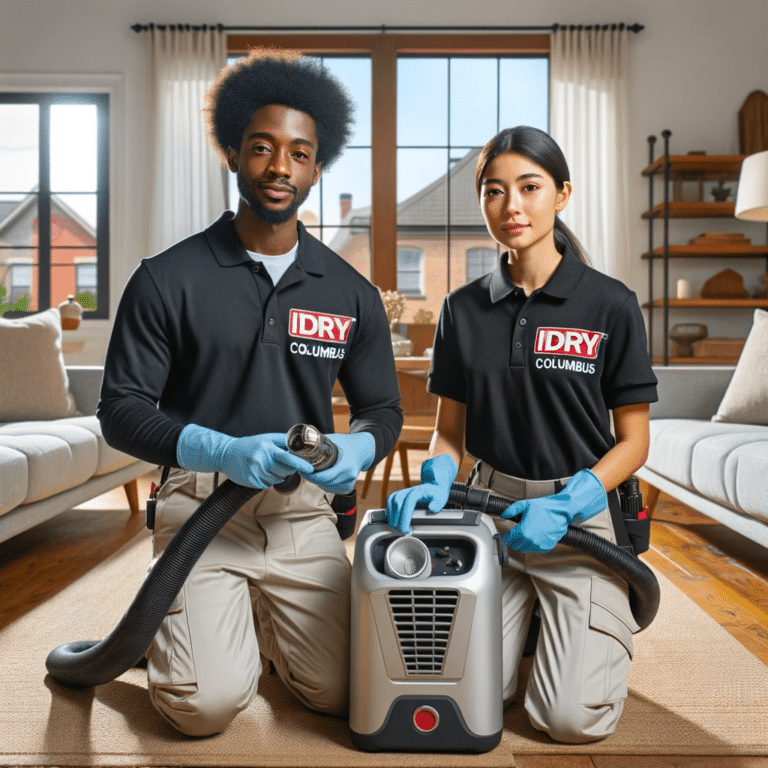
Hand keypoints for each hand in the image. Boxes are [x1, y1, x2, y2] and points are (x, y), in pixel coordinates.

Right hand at [177, 424, 313, 488]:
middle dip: (288, 468)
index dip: (300, 464)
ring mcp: (256, 472)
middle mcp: (261, 461)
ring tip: (267, 466)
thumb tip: (298, 445)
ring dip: (277, 474)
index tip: (310, 468)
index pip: (288, 458)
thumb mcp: (264, 438)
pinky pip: (268, 484)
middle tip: (280, 462)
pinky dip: (268, 480)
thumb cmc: (248, 445)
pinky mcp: (252, 482)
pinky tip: (260, 471)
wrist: (226, 454)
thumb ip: (281, 441)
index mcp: (267, 449)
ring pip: (278, 479)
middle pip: (285, 471)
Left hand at [300, 432, 375, 493]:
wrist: (363, 450)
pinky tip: (322, 476)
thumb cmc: (347, 443)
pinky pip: (331, 489)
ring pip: (326, 487)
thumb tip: (302, 441)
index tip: (301, 468)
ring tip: (311, 471)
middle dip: (311, 477)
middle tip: (302, 469)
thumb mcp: (334, 439)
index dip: (310, 475)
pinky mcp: (347, 488)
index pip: (324, 476)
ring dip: (317, 481)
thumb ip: (319, 441)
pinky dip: (324, 484)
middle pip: (323, 483)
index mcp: (346, 465)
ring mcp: (349, 483)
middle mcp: (349, 477)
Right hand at [386, 454, 457, 534]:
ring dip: (391, 515)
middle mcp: (408, 490)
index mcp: (418, 491)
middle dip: (397, 519)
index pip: (408, 502)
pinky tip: (392, 518)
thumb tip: (432, 508)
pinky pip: (389, 500)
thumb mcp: (441, 498)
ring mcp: (402, 491)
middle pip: (397, 503)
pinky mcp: (399, 494)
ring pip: (391, 500)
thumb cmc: (436, 493)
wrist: (433, 486)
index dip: (405, 517)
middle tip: (401, 530)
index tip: (406, 528)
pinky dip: (389, 509)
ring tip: (395, 526)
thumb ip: (438, 503)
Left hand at [500, 468, 606, 552]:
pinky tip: (536, 536)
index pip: (509, 539)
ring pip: (525, 549)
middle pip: (516, 546)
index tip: (509, 534)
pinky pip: (536, 550)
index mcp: (523, 531)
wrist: (561, 512)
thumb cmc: (545, 507)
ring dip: (524, 543)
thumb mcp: (525, 505)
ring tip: (527, 534)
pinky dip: (534, 545)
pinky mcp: (546, 547)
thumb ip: (511, 510)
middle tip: (517, 533)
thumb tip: (503, 515)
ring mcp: (539, 545)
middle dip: (515, 540)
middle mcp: (530, 541)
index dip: (508, 535)